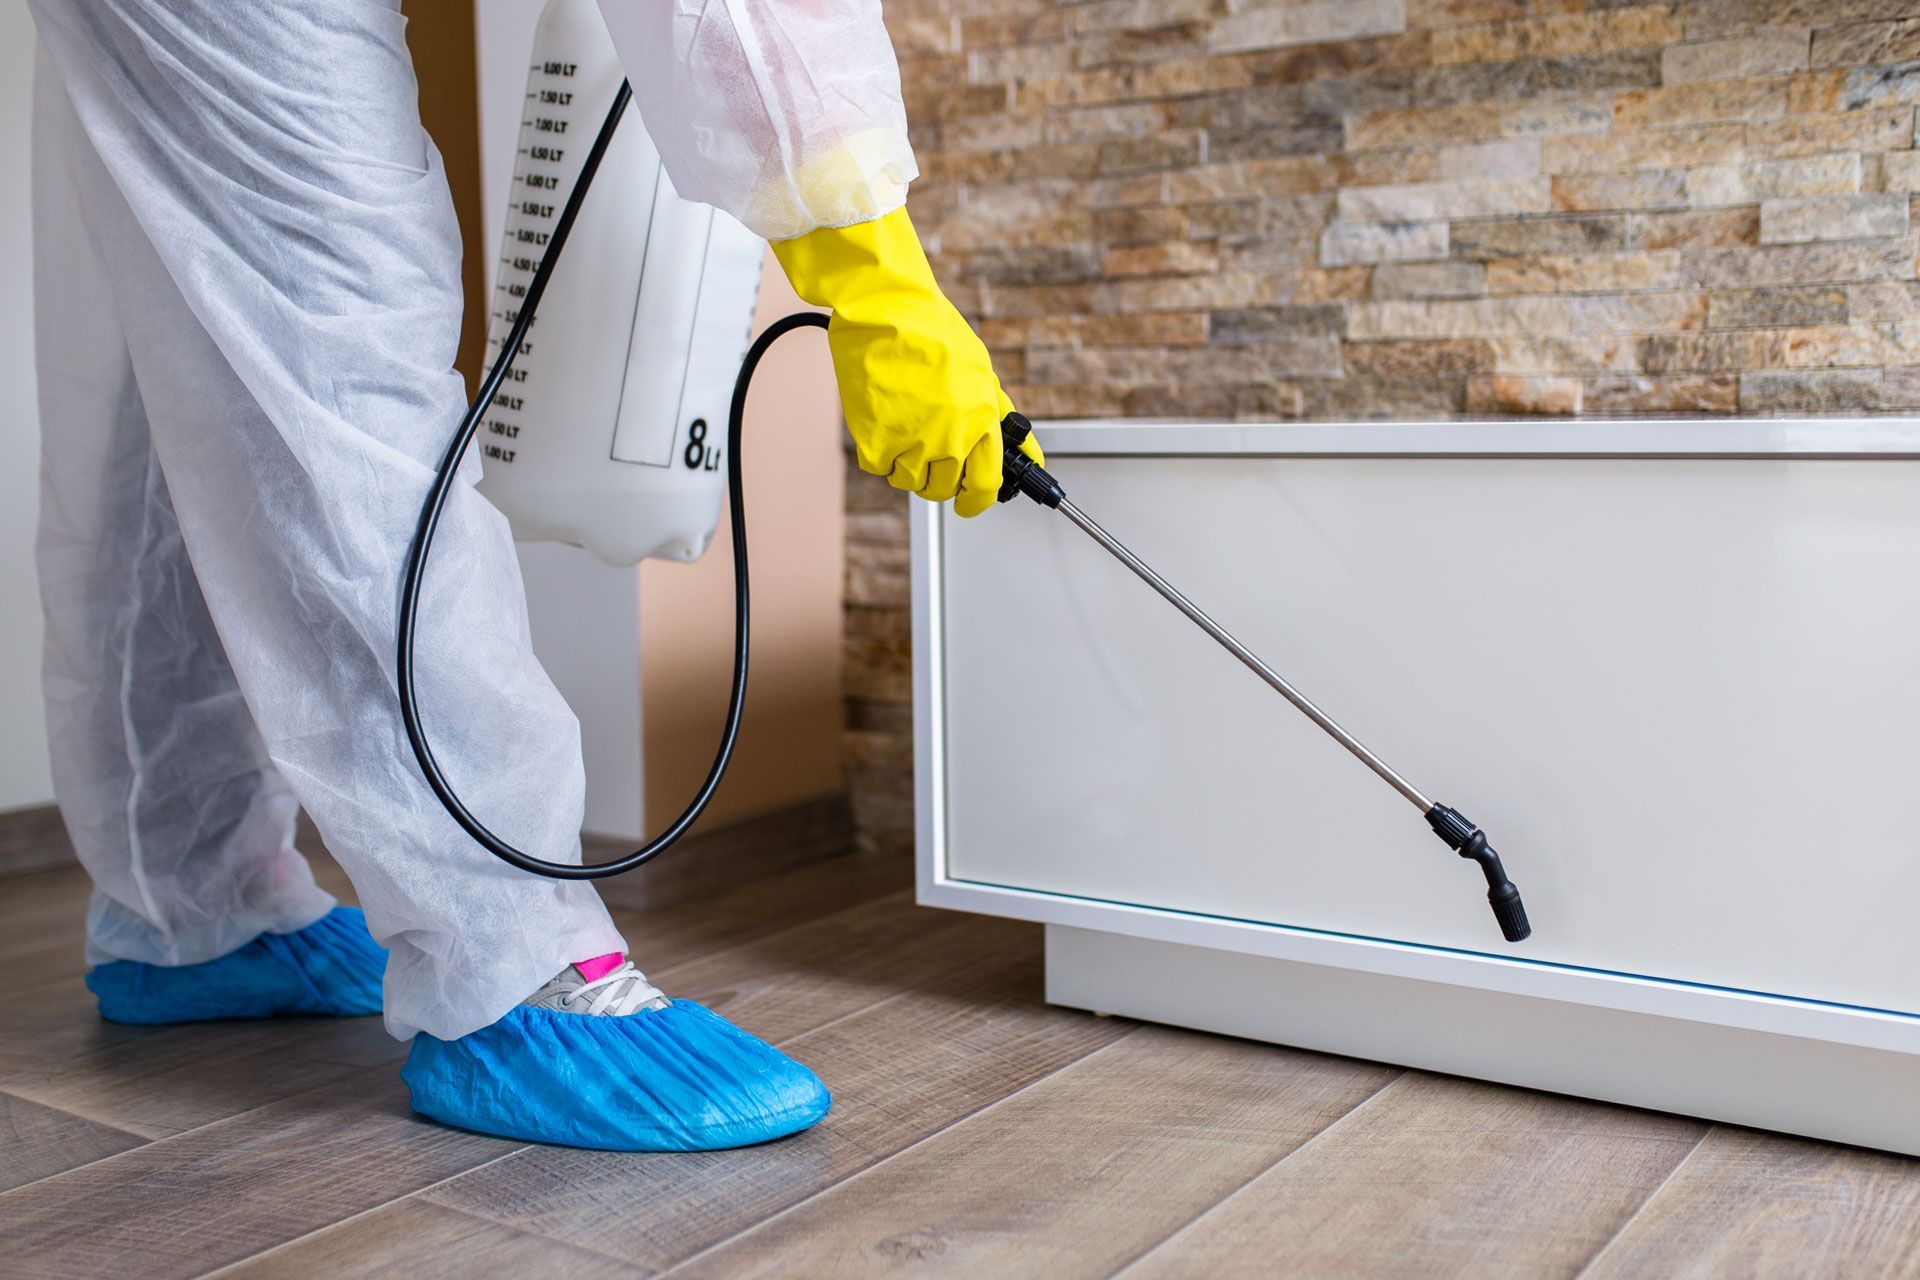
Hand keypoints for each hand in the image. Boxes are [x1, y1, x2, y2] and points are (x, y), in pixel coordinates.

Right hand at [771, 207, 1041, 517]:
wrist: (884, 311)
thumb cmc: (931, 332)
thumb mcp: (981, 371)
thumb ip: (1000, 416)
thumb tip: (1028, 453)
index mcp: (981, 421)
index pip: (986, 485)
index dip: (977, 500)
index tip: (970, 502)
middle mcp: (951, 439)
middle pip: (944, 489)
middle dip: (939, 479)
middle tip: (929, 454)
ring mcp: (912, 445)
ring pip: (911, 482)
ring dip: (907, 464)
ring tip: (904, 426)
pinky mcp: (876, 445)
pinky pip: (881, 468)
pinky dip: (880, 452)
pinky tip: (884, 420)